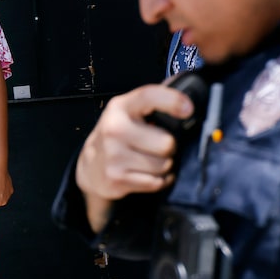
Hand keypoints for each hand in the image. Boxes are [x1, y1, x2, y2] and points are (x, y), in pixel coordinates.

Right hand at [76, 84, 192, 199]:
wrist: (91, 166)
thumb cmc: (117, 136)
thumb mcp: (128, 112)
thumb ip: (154, 102)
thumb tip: (187, 96)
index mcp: (120, 107)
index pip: (149, 96)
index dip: (172, 101)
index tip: (188, 109)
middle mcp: (114, 130)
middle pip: (167, 142)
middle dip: (169, 147)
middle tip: (159, 146)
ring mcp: (114, 156)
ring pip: (164, 165)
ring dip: (164, 165)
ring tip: (152, 160)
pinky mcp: (117, 178)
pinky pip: (156, 182)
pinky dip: (160, 180)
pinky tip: (150, 173)